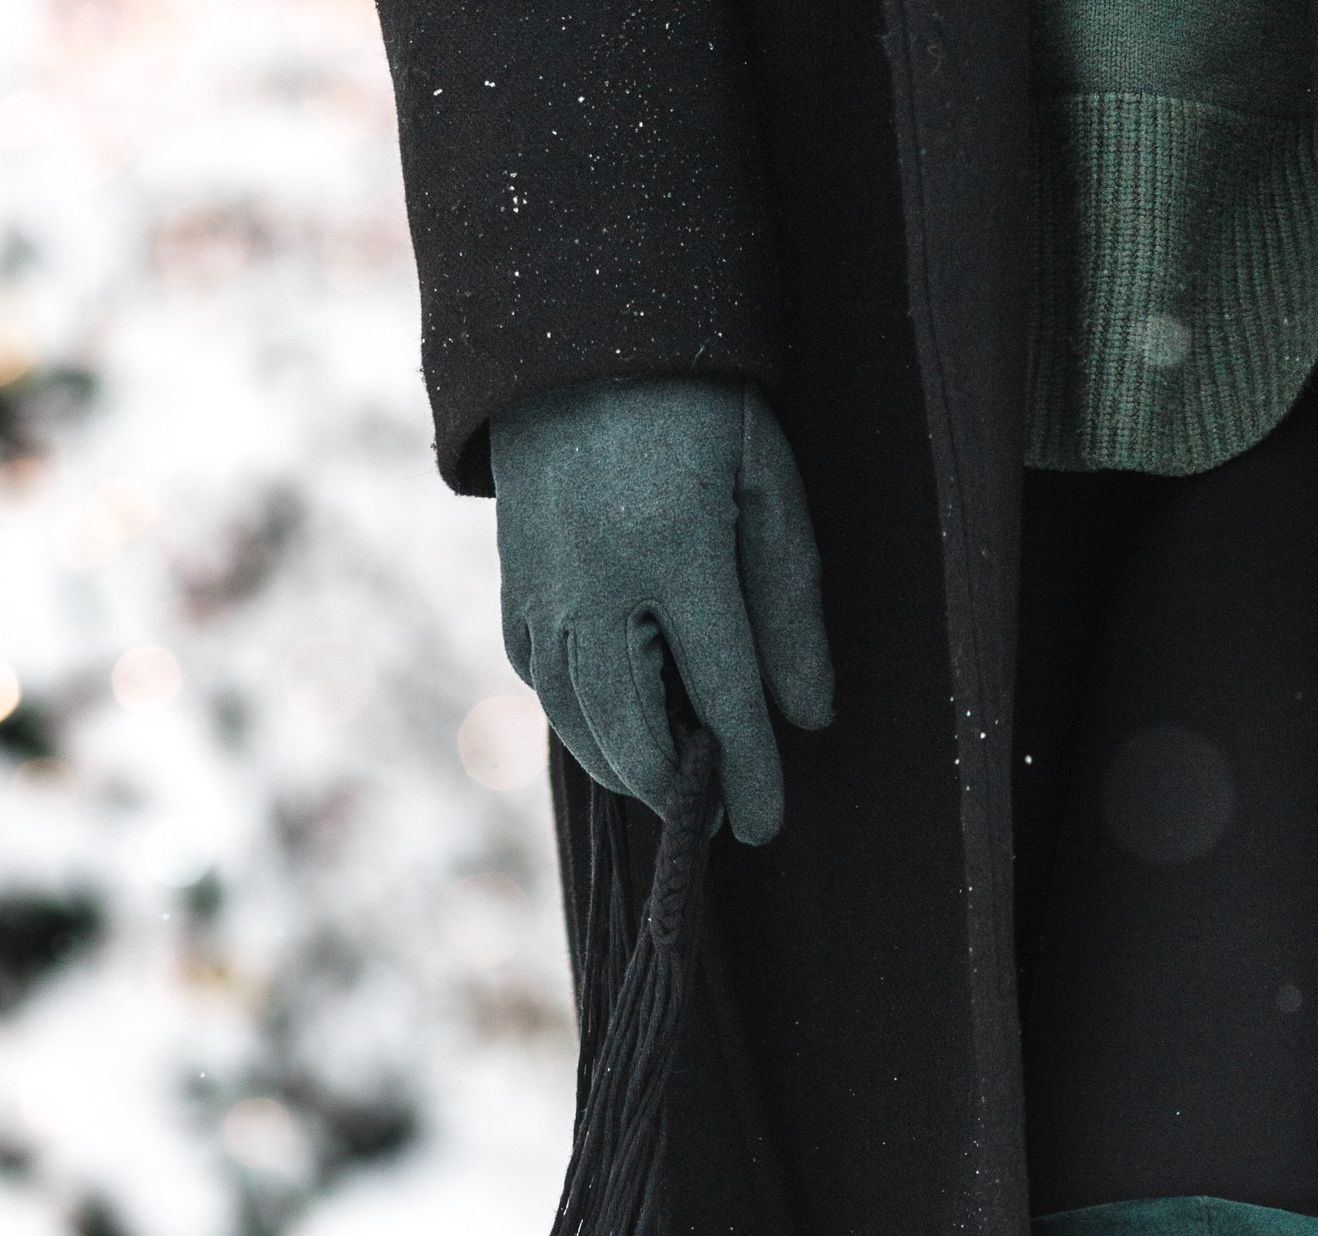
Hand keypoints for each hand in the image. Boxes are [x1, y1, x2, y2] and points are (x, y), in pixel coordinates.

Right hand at [490, 377, 833, 845]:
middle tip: (716, 812)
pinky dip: (578, 721)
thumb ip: (790, 604)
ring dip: (622, 767)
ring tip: (669, 780)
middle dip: (672, 787)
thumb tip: (806, 717)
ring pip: (575, 719)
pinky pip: (540, 681)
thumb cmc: (697, 404)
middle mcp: (595, 581)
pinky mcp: (512, 582)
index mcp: (674, 549)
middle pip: (630, 730)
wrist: (578, 330)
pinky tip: (614, 727)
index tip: (765, 824)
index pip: (720, 693)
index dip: (746, 769)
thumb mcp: (766, 485)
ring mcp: (542, 586)